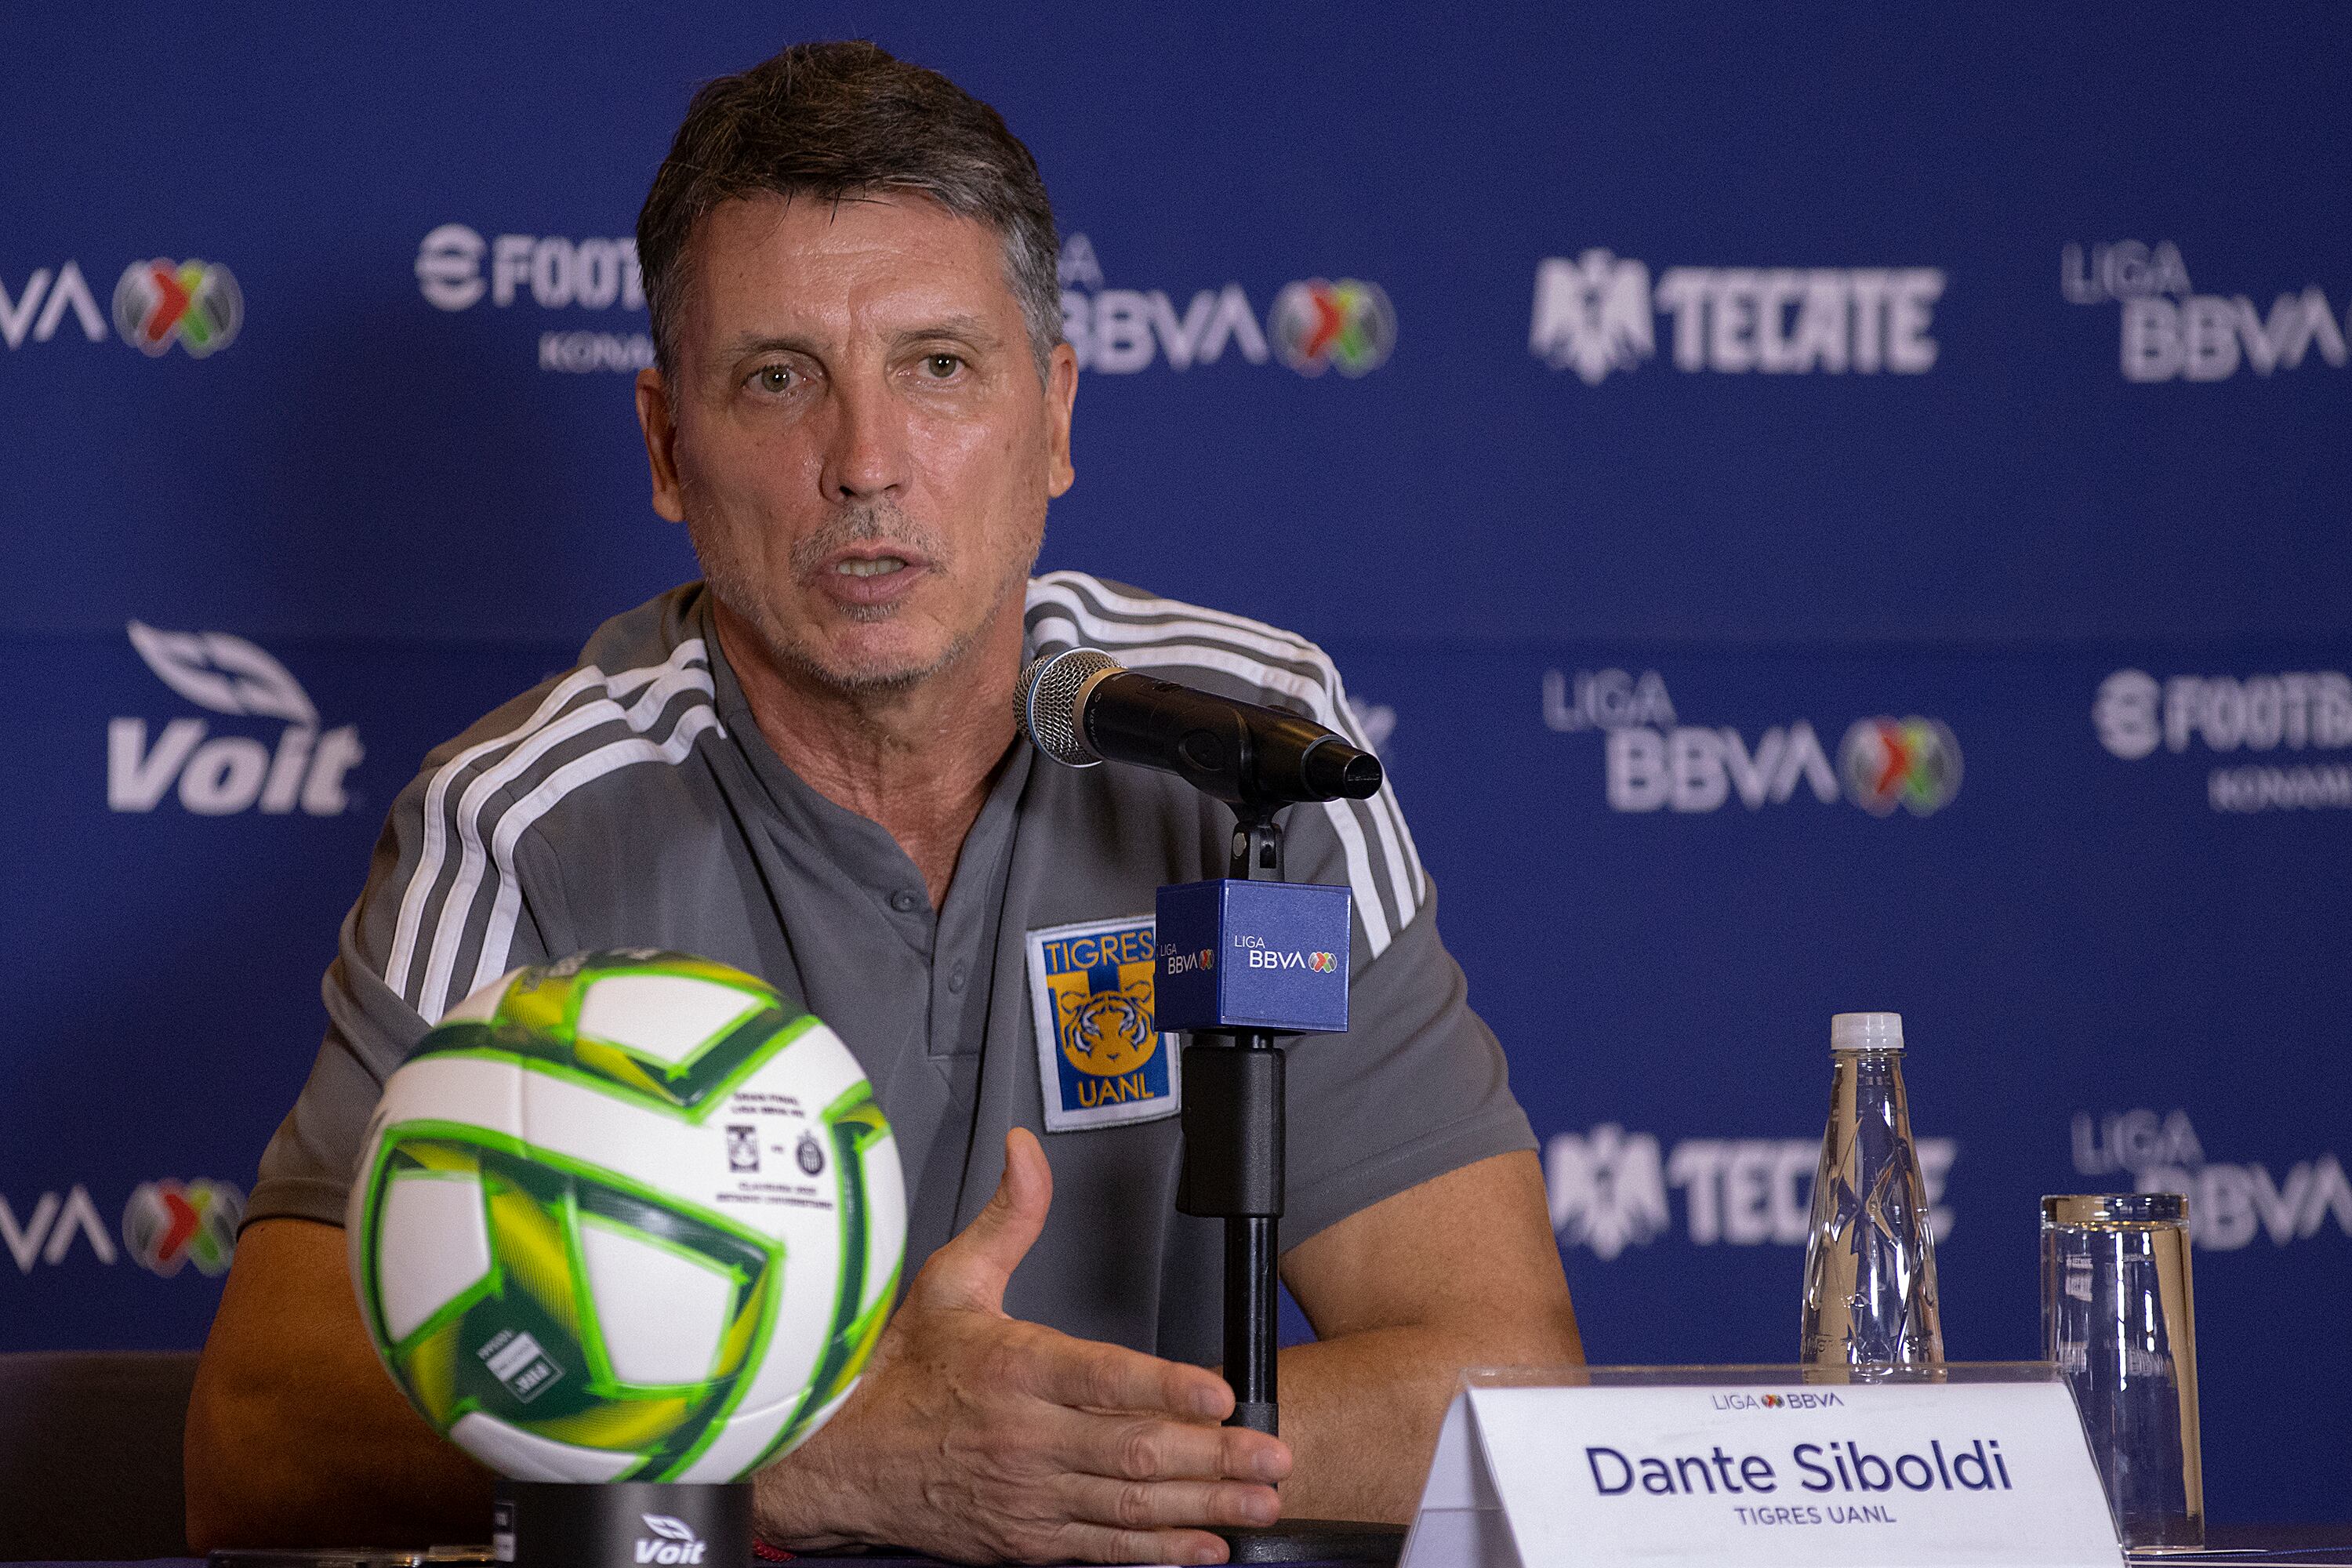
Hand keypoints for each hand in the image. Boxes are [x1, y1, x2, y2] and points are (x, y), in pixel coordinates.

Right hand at [753, 1128, 1290, 1563]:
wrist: (838, 1458)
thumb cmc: (898, 1370)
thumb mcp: (951, 1279)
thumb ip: (1010, 1217)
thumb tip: (1026, 1151)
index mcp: (1015, 1369)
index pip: (1103, 1379)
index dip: (1166, 1388)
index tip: (1221, 1393)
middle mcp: (1027, 1437)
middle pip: (1133, 1450)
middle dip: (1214, 1455)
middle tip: (1274, 1453)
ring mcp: (1028, 1494)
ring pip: (1129, 1504)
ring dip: (1204, 1504)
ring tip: (1261, 1498)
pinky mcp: (1026, 1538)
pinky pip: (1103, 1549)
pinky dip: (1159, 1552)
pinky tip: (1205, 1546)